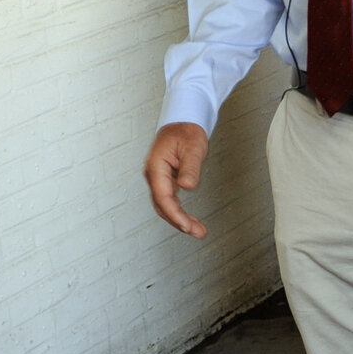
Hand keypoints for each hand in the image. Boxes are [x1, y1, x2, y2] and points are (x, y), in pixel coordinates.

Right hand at [143, 122, 210, 237]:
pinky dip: (179, 211)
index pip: (163, 197)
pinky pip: (169, 200)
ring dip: (179, 219)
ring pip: (165, 205)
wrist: (183, 121)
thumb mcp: (193, 147)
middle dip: (178, 221)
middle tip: (197, 232)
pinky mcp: (165, 180)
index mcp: (156, 166)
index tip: (186, 226)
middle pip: (162, 205)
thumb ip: (190, 167)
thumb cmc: (187, 131)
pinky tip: (190, 220)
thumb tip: (187, 186)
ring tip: (197, 230)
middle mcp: (154, 174)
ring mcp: (158, 178)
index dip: (174, 214)